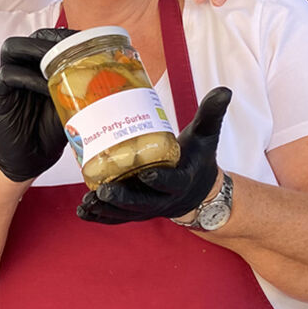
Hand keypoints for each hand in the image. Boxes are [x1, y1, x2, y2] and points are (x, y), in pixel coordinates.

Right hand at [0, 27, 74, 182]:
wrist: (30, 160)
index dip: (67, 35)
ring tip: (56, 64)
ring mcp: (9, 78)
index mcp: (41, 65)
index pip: (50, 36)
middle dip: (54, 41)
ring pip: (12, 48)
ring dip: (36, 51)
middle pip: (33, 37)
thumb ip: (83, 90)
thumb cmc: (51, 131)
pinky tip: (45, 87)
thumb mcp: (73, 107)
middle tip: (73, 51)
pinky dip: (27, 78)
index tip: (88, 43)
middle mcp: (24, 66)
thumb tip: (113, 79)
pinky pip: (8, 75)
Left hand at [76, 87, 231, 223]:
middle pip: (143, 202)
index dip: (159, 179)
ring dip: (107, 209)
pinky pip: (118, 218)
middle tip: (103, 191)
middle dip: (123, 198)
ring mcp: (149, 208)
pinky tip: (83, 211)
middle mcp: (165, 199)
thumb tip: (224, 90)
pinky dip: (101, 217)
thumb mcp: (206, 135)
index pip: (171, 182)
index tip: (145, 174)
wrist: (197, 189)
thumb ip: (211, 113)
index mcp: (181, 180)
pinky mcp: (137, 212)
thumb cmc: (197, 157)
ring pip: (127, 213)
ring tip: (87, 202)